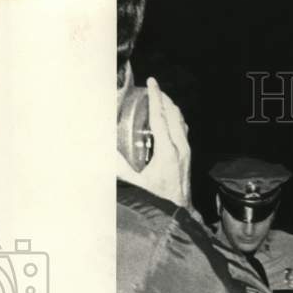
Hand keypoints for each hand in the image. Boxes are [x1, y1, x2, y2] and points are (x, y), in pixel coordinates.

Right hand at [117, 77, 190, 207]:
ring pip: (181, 121)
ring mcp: (187, 151)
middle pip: (174, 114)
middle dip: (164, 98)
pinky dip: (176, 119)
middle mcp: (180, 148)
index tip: (152, 81)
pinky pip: (183, 130)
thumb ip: (119, 167)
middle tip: (153, 88)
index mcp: (168, 151)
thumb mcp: (137, 182)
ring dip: (171, 107)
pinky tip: (168, 119)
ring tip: (160, 99)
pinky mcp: (188, 156)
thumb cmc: (159, 198)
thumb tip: (103, 152)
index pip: (161, 117)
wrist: (180, 211)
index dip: (156, 97)